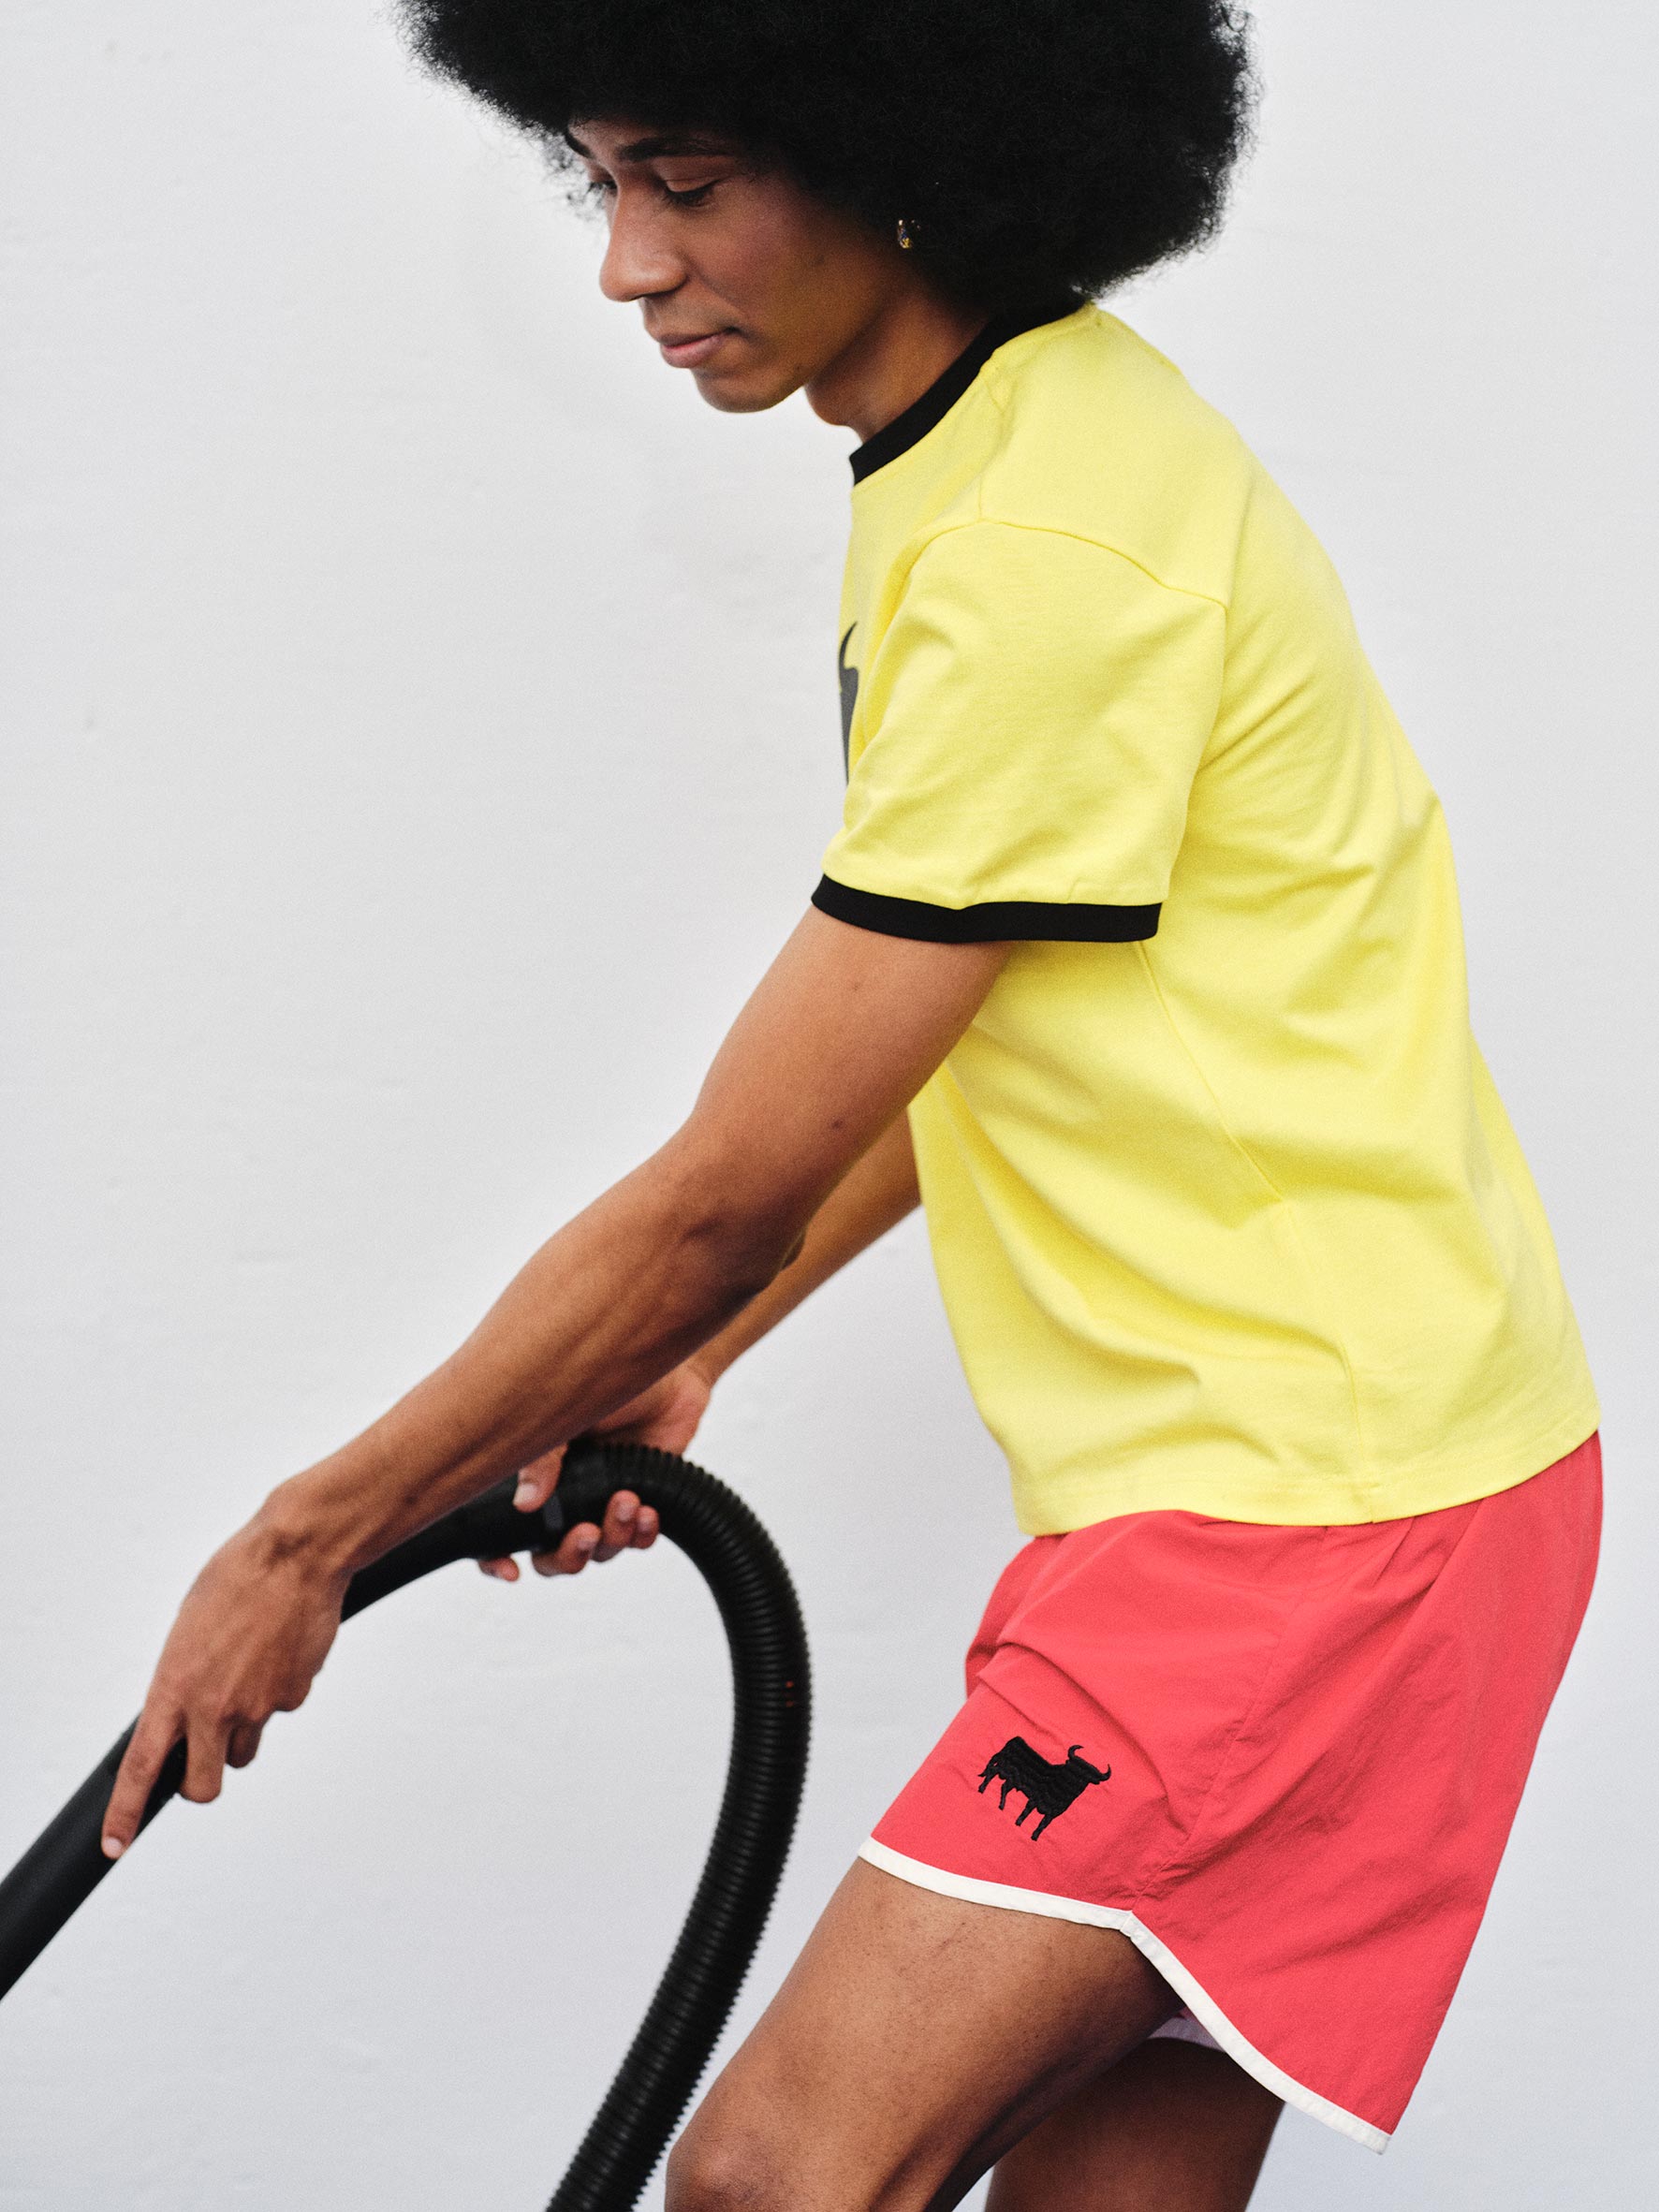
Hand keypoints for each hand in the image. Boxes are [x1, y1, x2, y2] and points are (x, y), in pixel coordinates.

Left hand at [101, 1506, 348, 1859]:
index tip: (115, 1844)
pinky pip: (280, 1709)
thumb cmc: (237, 1579)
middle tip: (202, 1755)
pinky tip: (278, 1649)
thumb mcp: (188, 1630)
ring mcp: (259, 1705)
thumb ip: (183, 1682)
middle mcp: (215, 1706)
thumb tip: (189, 1714)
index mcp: (175, 1686)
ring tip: (247, 1674)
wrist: (298, 1554)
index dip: (125, 1813)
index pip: (142, 1767)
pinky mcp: (296, 1694)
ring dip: (241, 1729)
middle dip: (199, 1781)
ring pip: (245, 1748)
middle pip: (202, 1786)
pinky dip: (277, 1691)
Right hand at [478, 1358, 713, 1582]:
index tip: (511, 1569)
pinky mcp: (640, 1502)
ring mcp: (602, 1501)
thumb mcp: (561, 1408)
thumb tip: (525, 1503)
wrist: (666, 1374)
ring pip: (598, 1551)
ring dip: (612, 1536)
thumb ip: (541, 1453)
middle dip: (568, 1556)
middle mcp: (564, 1496)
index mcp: (534, 1477)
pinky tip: (647, 1512)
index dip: (496, 1560)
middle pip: (552, 1557)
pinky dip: (641, 1534)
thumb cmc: (603, 1376)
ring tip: (627, 1500)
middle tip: (585, 1533)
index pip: (499, 1532)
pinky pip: (637, 1539)